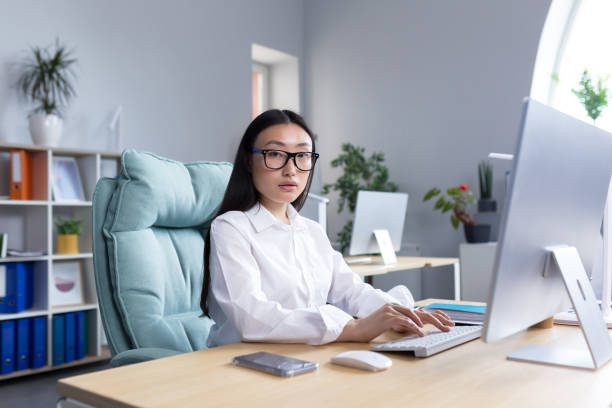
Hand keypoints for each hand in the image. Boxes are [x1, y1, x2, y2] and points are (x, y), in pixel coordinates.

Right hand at [337, 303, 451, 342]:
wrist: (356, 329)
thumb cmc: (371, 328)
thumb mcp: (388, 324)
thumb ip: (399, 322)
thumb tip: (414, 327)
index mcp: (395, 307)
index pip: (418, 310)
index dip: (432, 316)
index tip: (444, 322)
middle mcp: (393, 306)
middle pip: (419, 311)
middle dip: (436, 319)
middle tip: (447, 325)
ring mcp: (390, 310)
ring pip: (413, 315)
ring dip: (427, 324)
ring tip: (437, 330)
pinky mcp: (387, 317)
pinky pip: (404, 321)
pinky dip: (414, 327)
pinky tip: (421, 333)